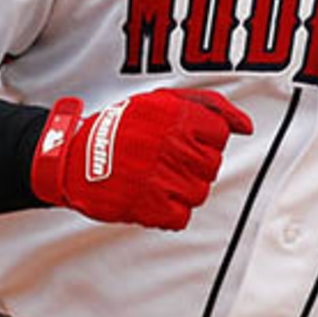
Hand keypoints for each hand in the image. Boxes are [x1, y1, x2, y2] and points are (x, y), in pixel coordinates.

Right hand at [29, 88, 253, 229]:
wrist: (71, 159)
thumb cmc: (122, 128)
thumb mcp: (164, 100)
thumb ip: (211, 107)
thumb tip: (246, 127)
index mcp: (177, 116)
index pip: (219, 135)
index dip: (202, 140)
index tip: (181, 140)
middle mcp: (172, 145)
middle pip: (211, 165)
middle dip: (192, 164)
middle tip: (164, 160)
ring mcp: (162, 177)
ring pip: (199, 192)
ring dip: (180, 189)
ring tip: (154, 177)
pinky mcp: (149, 206)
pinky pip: (180, 216)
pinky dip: (166, 211)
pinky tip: (149, 195)